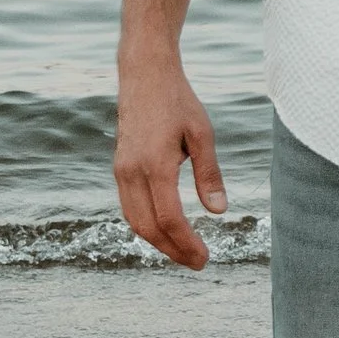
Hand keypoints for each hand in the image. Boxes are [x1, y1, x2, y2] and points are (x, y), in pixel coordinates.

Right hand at [114, 49, 227, 266]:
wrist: (144, 74)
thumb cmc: (178, 101)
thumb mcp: (202, 134)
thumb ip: (209, 174)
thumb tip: (219, 211)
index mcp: (155, 164)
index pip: (169, 218)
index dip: (187, 243)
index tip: (205, 258)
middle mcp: (132, 171)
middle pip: (148, 227)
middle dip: (172, 250)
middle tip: (197, 263)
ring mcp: (121, 170)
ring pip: (135, 220)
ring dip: (158, 241)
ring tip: (183, 252)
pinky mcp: (119, 167)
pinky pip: (129, 207)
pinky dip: (147, 225)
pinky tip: (165, 229)